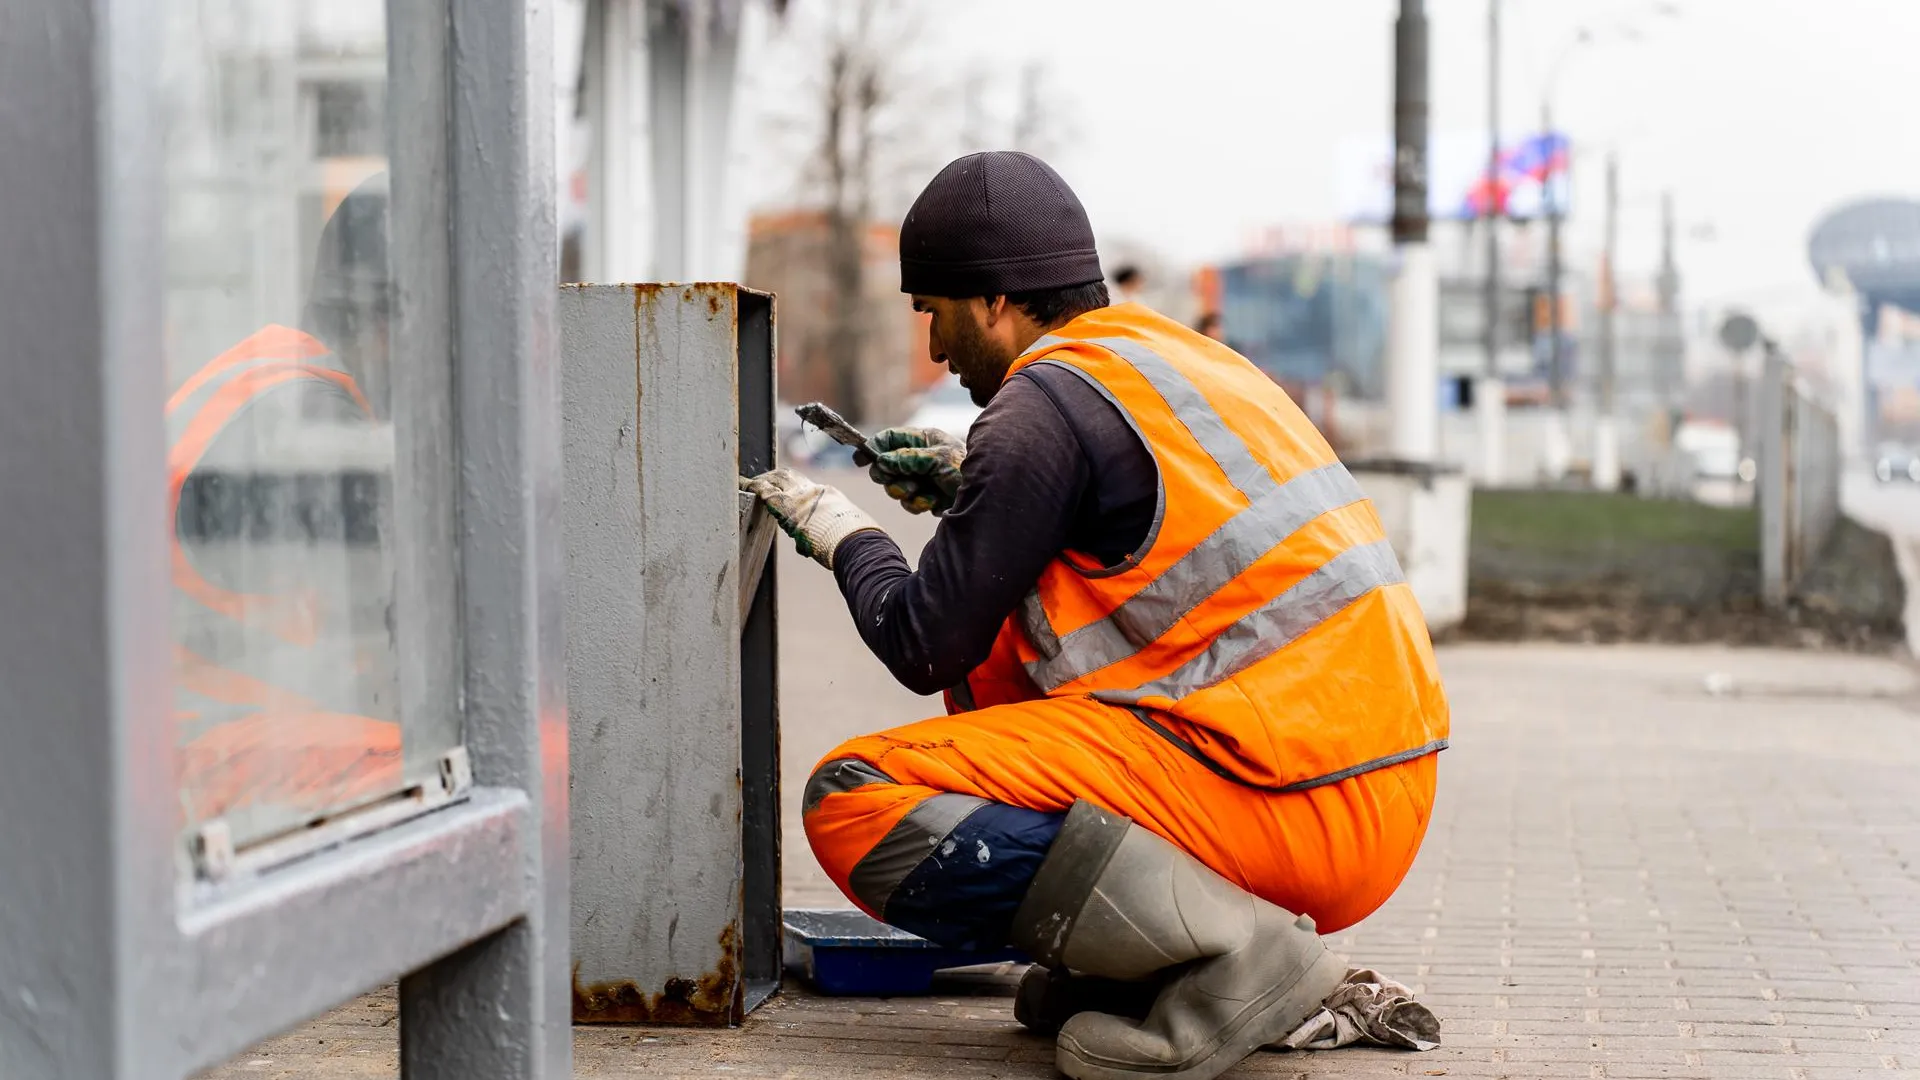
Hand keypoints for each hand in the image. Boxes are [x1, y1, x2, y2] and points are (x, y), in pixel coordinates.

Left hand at [740, 468, 883, 569]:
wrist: (854, 540)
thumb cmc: (855, 542)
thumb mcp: (845, 531)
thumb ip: (829, 534)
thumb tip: (817, 548)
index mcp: (829, 496)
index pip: (806, 486)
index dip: (794, 486)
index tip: (786, 489)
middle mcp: (814, 491)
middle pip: (790, 475)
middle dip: (776, 476)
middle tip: (764, 480)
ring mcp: (800, 496)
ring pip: (777, 478)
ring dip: (764, 479)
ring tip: (750, 482)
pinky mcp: (787, 505)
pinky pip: (766, 491)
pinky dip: (753, 487)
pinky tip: (744, 485)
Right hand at [853, 427, 965, 514]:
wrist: (989, 499)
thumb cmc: (968, 471)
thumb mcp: (939, 460)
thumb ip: (908, 459)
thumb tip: (882, 461)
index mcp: (925, 440)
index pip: (891, 438)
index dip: (874, 446)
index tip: (860, 459)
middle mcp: (922, 457)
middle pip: (888, 465)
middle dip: (891, 477)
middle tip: (898, 483)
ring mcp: (924, 478)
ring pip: (897, 486)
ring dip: (906, 493)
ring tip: (924, 494)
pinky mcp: (928, 496)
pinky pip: (909, 502)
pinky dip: (918, 504)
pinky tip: (933, 504)